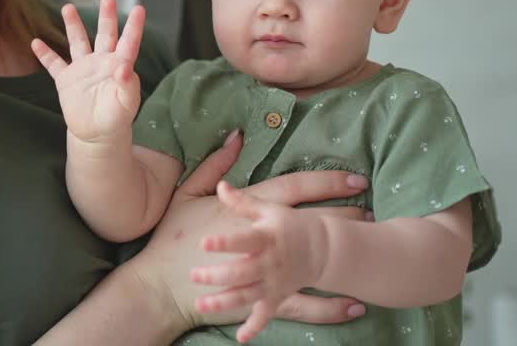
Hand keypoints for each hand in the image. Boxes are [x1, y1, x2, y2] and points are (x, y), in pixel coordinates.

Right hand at [31, 0, 144, 144]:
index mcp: (119, 66)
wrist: (97, 135)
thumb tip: (125, 66)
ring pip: (77, 42)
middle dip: (106, 17)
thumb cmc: (116, 119)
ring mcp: (83, 69)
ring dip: (73, 26)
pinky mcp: (66, 80)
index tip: (139, 9)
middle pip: (104, 34)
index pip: (128, 43)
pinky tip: (35, 42)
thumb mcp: (126, 104)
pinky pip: (54, 64)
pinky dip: (45, 54)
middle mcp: (101, 62)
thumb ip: (128, 85)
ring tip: (68, 8)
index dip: (134, 27)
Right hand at [126, 136, 369, 334]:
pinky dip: (329, 305)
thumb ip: (214, 164)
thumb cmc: (170, 239)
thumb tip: (237, 136)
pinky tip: (353, 304)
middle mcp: (262, 238)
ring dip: (344, 259)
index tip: (355, 178)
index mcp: (247, 209)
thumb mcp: (188, 193)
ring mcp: (265, 269)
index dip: (326, 182)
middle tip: (374, 211)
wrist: (160, 285)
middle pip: (314, 222)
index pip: (295, 189)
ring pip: (315, 263)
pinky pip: (304, 303)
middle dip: (346, 215)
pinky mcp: (263, 297)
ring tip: (370, 254)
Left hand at [191, 183, 329, 341]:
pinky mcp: (276, 297)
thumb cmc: (289, 224)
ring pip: (247, 295)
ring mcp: (272, 282)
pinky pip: (265, 315)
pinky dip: (254, 327)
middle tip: (194, 275)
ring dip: (225, 302)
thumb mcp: (268, 208)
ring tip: (201, 304)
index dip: (225, 242)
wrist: (322, 248)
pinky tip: (240, 337)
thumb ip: (242, 201)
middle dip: (218, 275)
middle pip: (241, 272)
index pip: (243, 240)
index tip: (204, 243)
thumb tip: (222, 186)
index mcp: (264, 237)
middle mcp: (268, 262)